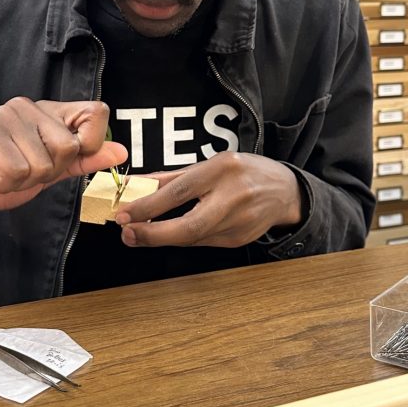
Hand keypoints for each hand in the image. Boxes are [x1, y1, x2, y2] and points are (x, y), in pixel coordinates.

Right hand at [0, 98, 126, 223]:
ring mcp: (5, 116)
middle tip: (21, 171)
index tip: (65, 159)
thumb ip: (83, 160)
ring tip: (2, 172)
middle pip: (68, 148)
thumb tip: (121, 151)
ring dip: (22, 181)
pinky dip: (3, 183)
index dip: (90, 144)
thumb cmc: (0, 174)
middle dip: (46, 173)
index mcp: (49, 112)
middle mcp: (29, 107)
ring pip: (40, 164)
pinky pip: (14, 170)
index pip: (95, 113)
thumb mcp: (50, 171)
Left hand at [115, 152, 303, 247]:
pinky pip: (203, 242)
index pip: (179, 192)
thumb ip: (171, 177)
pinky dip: (183, 238)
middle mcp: (233, 197)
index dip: (148, 206)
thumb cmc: (242, 172)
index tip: (123, 213)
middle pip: (189, 226)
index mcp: (222, 170)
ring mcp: (239, 223)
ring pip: (192, 238)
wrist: (284, 191)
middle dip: (153, 234)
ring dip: (162, 237)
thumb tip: (134, 184)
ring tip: (139, 233)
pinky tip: (170, 233)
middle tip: (127, 234)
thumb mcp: (209, 164)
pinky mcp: (239, 240)